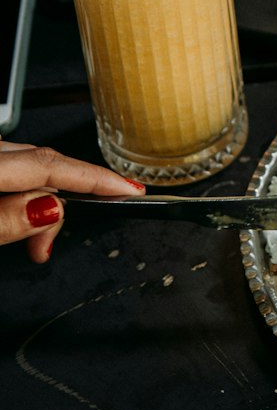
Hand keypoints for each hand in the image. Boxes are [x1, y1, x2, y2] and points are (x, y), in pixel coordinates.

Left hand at [0, 141, 142, 262]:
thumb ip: (4, 220)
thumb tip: (51, 209)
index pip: (49, 164)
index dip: (95, 178)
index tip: (131, 190)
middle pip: (42, 164)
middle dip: (61, 203)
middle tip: (48, 245)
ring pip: (27, 166)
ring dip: (37, 201)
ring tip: (33, 241)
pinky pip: (11, 167)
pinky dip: (21, 191)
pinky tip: (15, 213)